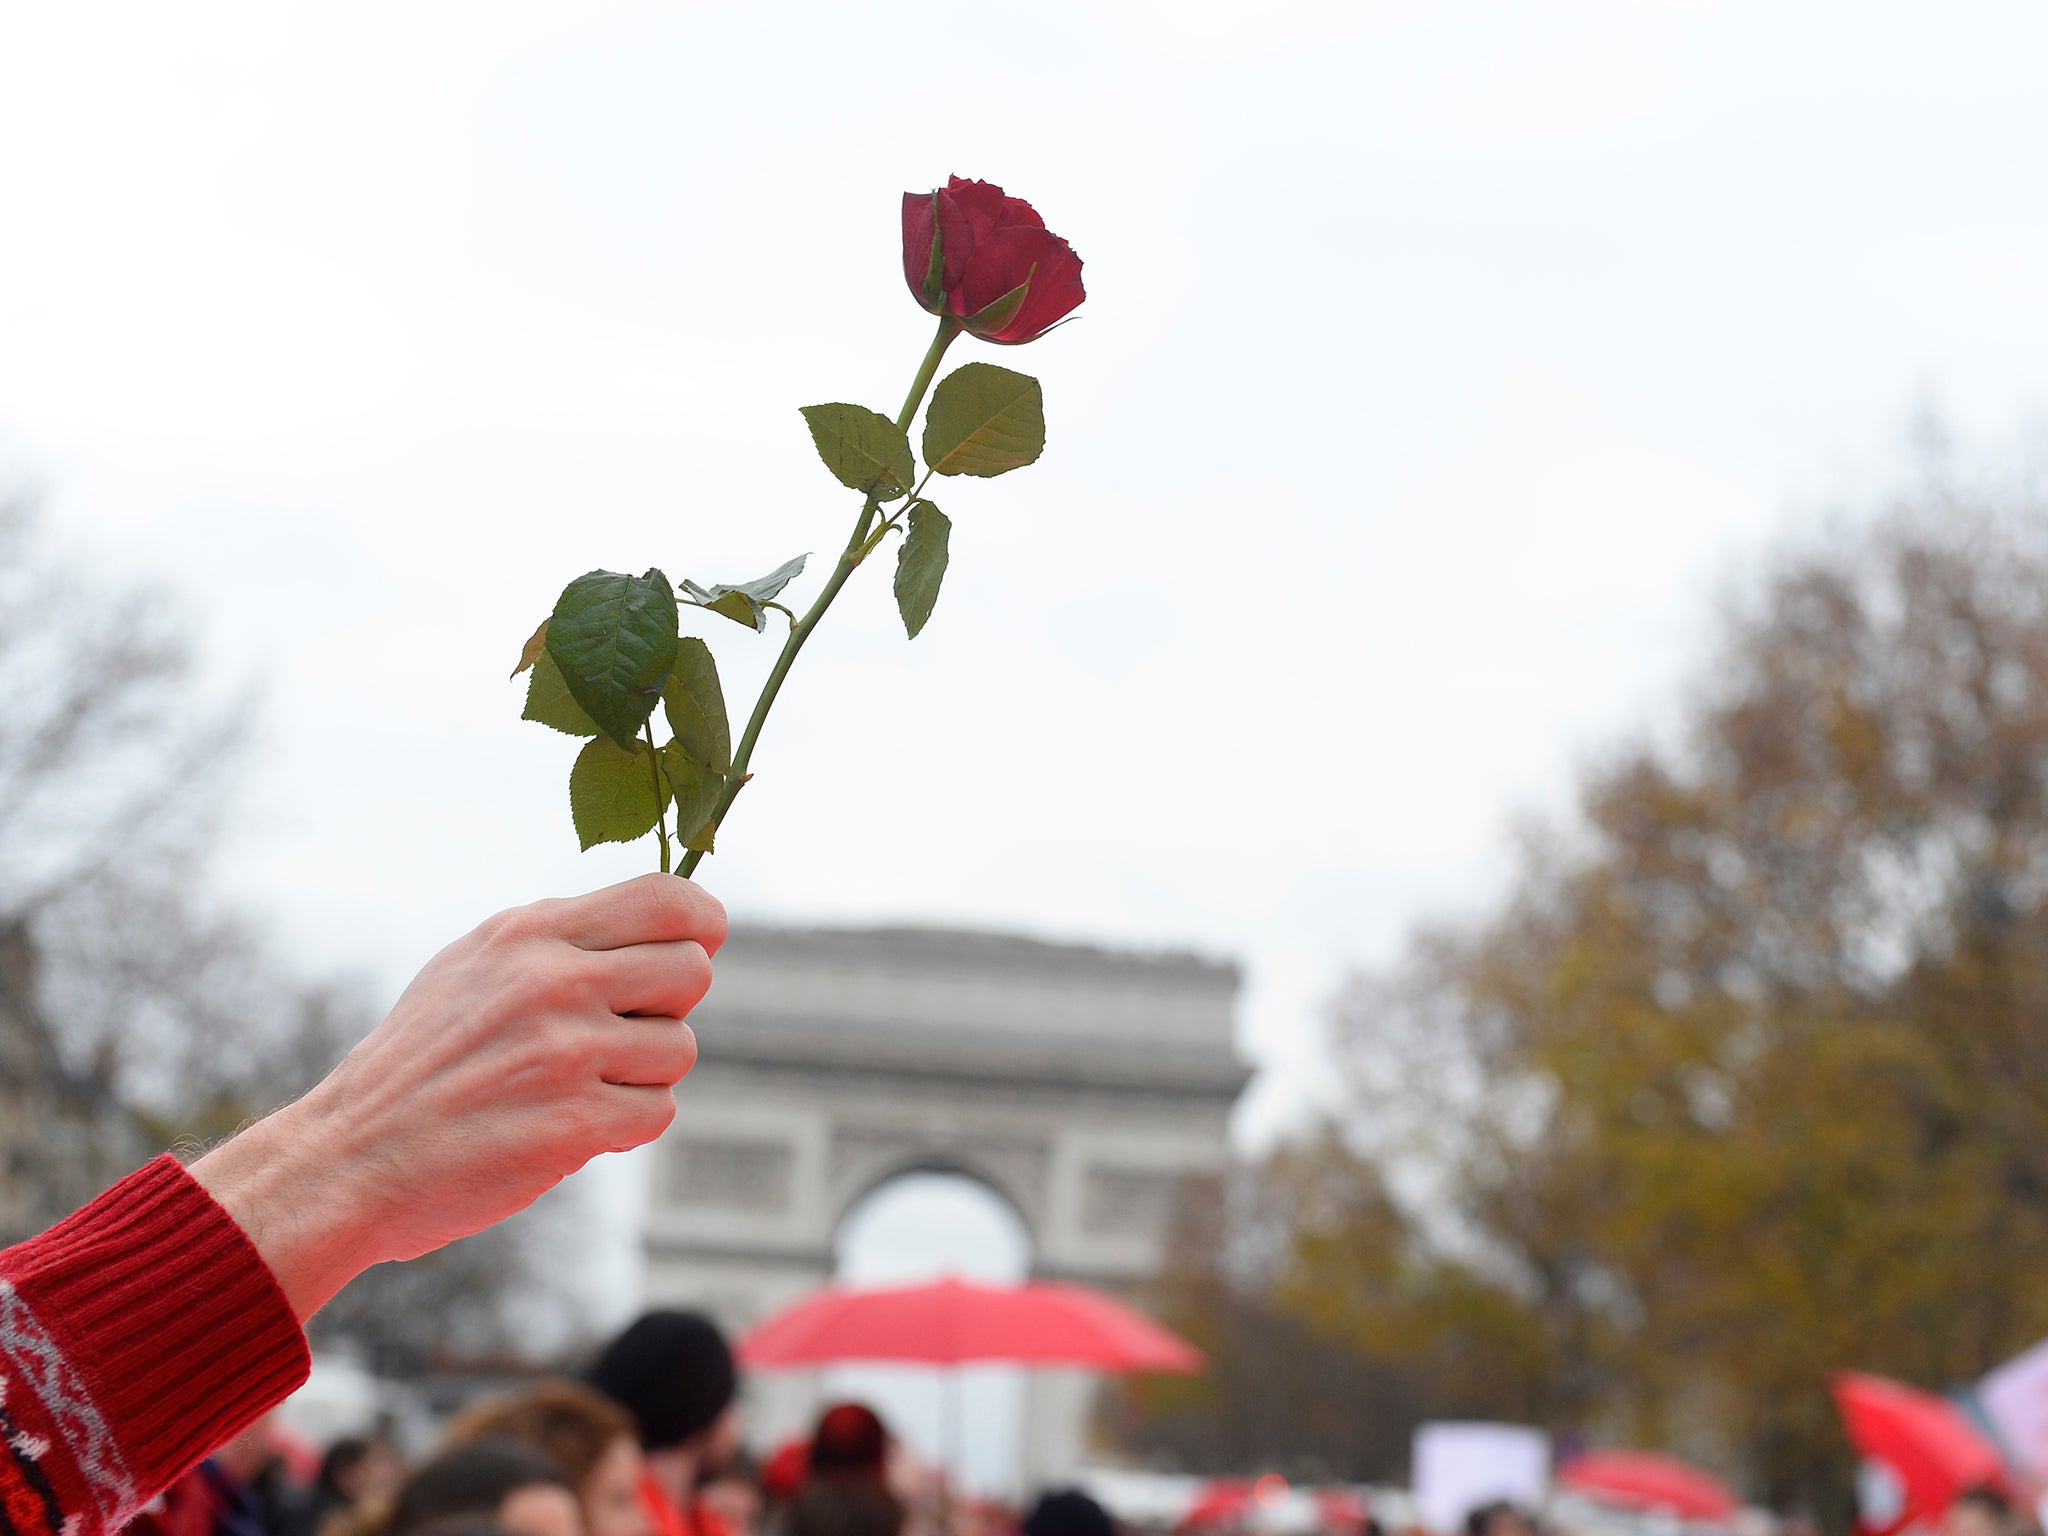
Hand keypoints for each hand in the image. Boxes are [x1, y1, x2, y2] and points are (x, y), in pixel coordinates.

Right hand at [192, 873, 724, 1318]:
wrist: (347, 1159)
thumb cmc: (421, 1064)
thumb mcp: (475, 966)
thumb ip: (563, 940)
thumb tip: (670, 923)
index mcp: (529, 933)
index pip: (667, 897)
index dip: (701, 925)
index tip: (696, 948)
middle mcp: (552, 981)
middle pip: (693, 971)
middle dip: (670, 1007)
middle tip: (619, 1033)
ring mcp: (565, 1051)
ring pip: (680, 1048)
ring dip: (643, 1076)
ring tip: (577, 1086)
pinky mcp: (574, 1122)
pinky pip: (657, 1112)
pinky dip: (625, 1127)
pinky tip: (572, 1126)